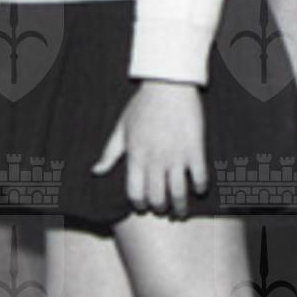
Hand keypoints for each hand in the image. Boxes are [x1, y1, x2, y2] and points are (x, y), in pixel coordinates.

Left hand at [92, 79, 206, 215]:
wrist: (168, 84)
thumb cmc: (142, 105)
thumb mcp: (121, 128)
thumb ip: (109, 153)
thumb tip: (95, 172)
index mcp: (136, 155)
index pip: (135, 192)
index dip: (138, 204)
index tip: (142, 206)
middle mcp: (155, 159)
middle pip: (158, 198)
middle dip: (159, 208)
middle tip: (162, 209)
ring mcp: (177, 156)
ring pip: (179, 194)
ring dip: (180, 208)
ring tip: (180, 212)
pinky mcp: (195, 150)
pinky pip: (200, 178)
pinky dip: (200, 188)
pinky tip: (198, 189)